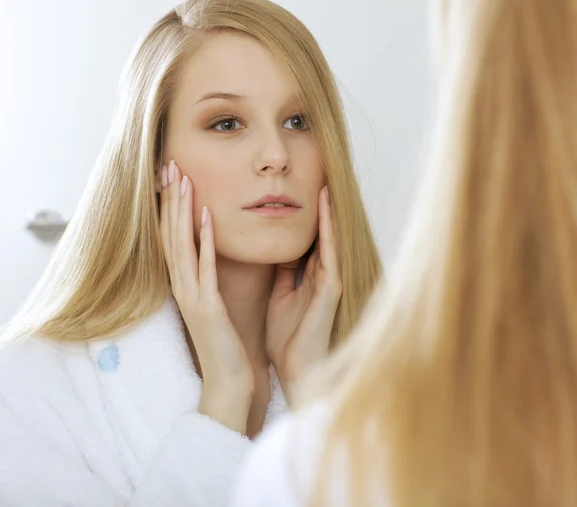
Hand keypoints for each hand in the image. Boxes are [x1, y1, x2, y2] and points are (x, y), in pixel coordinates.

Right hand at [160, 160, 252, 433]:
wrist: (227, 380)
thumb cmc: (223, 343)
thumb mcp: (212, 304)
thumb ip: (208, 279)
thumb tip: (209, 254)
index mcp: (185, 285)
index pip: (173, 238)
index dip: (170, 207)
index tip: (172, 177)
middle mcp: (182, 286)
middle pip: (171, 234)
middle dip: (170, 199)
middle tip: (169, 165)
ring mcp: (192, 296)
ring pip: (183, 245)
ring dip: (182, 211)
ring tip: (182, 180)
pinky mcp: (208, 307)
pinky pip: (205, 267)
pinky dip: (204, 240)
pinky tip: (207, 216)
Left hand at [265, 186, 341, 399]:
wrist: (296, 370)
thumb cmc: (287, 338)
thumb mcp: (280, 298)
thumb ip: (281, 275)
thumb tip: (276, 253)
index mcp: (307, 277)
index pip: (306, 238)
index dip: (301, 215)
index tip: (293, 190)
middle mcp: (321, 274)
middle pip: (321, 232)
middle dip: (318, 206)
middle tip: (316, 174)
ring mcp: (329, 279)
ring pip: (329, 236)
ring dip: (326, 209)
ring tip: (323, 179)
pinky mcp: (332, 287)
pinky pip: (329, 251)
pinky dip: (328, 228)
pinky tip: (324, 206)